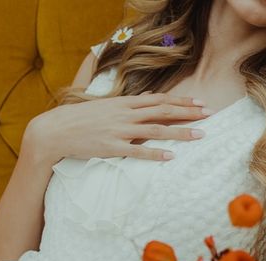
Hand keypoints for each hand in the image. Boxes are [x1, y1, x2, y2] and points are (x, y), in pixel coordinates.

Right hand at [23, 93, 211, 162]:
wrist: (55, 130)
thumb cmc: (80, 120)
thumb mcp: (105, 107)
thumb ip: (127, 106)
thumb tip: (148, 102)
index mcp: (124, 103)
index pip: (159, 100)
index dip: (181, 101)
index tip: (199, 103)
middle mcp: (124, 114)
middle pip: (163, 111)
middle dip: (188, 113)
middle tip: (209, 114)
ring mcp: (119, 131)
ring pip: (156, 130)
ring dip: (179, 132)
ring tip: (199, 135)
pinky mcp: (112, 148)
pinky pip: (138, 151)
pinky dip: (155, 153)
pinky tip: (171, 156)